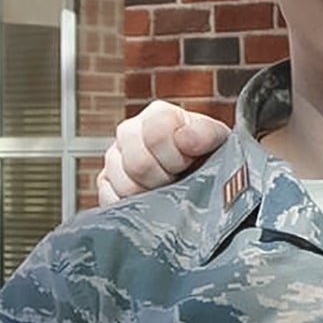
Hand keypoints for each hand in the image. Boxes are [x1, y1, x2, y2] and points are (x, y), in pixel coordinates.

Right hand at [93, 101, 231, 205]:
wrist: (202, 178)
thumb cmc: (209, 157)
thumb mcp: (216, 140)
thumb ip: (204, 133)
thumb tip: (184, 139)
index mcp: (158, 115)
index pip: (156, 133)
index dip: (177, 156)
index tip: (190, 161)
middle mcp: (130, 132)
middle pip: (138, 163)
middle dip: (165, 178)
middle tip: (180, 179)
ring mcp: (114, 157)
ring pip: (124, 184)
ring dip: (150, 194)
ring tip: (167, 189)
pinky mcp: (105, 183)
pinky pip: (110, 199)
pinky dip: (133, 206)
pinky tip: (150, 199)